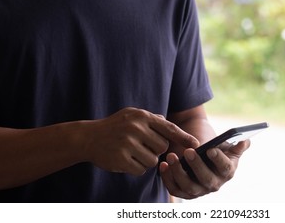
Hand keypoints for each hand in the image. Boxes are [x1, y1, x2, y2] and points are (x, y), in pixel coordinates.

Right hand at [84, 107, 198, 175]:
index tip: (196, 144)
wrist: (88, 137)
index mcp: (141, 116)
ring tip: (134, 152)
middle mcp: (136, 128)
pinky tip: (126, 159)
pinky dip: (137, 167)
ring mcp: (128, 144)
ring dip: (146, 160)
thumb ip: (151, 119)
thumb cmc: (114, 126)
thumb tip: (168, 122)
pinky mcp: (121, 159)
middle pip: (163, 147)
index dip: (183, 137)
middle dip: (157, 149)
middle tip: (143, 145)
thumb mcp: (132, 115)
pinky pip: (141, 169)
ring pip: (153, 160)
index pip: (168, 128)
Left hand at [159, 140, 249, 198]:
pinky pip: (174, 188)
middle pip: (206, 179)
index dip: (219, 159)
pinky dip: (167, 178)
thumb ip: (236, 145)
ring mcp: (199, 190)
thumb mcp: (226, 145)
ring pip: (188, 186)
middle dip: (196, 165)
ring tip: (171, 156)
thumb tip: (245, 141)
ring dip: (178, 172)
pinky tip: (163, 165)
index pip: (225, 168)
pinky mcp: (184, 192)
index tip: (211, 149)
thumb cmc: (215, 148)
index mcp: (227, 171)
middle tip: (188, 151)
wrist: (201, 154)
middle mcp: (214, 184)